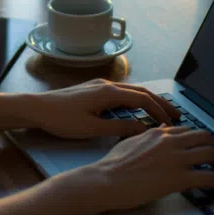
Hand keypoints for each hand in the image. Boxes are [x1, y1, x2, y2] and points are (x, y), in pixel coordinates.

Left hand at [24, 79, 180, 138]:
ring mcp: (99, 85)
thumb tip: (143, 130)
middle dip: (160, 102)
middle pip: (141, 91)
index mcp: (108, 92)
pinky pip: (120, 92)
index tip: (171, 124)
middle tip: (176, 115)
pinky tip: (136, 110)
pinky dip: (134, 100)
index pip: (143, 99)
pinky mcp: (92, 89)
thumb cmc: (61, 119)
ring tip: (161, 113)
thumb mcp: (92, 128)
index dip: (159, 111)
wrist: (36, 108)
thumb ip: (119, 128)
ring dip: (148, 100)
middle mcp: (106, 84)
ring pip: (131, 91)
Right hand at [90, 125, 213, 210]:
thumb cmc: (112, 165)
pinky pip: (212, 178)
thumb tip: (158, 130)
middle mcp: (170, 142)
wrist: (106, 180)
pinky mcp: (180, 178)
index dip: (199, 138)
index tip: (204, 144)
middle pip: (204, 138)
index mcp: (158, 133)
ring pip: (212, 154)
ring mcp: (177, 159)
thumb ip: (146, 136)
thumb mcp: (129, 142)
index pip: (187, 131)